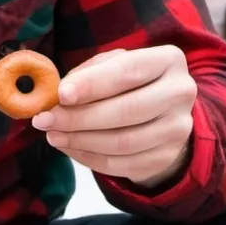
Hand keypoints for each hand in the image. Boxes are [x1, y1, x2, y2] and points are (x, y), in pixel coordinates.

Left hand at [31, 46, 196, 188]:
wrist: (161, 113)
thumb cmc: (128, 82)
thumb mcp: (112, 65)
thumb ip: (88, 74)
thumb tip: (59, 95)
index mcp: (168, 60)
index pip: (128, 71)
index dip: (93, 83)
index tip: (61, 94)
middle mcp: (180, 93)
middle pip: (127, 110)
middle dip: (80, 117)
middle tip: (46, 119)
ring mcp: (178, 129)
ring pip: (123, 142)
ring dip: (81, 140)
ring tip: (52, 135)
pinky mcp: (166, 157)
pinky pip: (123, 164)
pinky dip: (90, 158)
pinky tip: (70, 148)